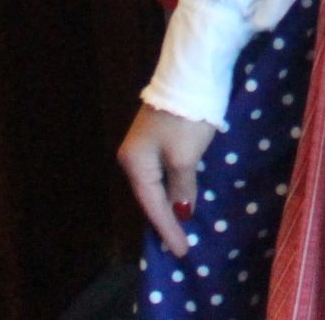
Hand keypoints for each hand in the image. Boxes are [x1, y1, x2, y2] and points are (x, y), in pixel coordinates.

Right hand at [119, 104, 218, 256]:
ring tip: (180, 226)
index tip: (182, 251)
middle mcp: (133, 155)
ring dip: (170, 202)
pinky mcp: (160, 134)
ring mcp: (145, 143)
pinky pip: (164, 170)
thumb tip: (182, 210)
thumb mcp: (186, 157)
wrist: (192, 73)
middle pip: (150, 195)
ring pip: (157, 182)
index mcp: (134, 162)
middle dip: (165, 219)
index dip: (168, 228)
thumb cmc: (186, 118)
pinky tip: (181, 195)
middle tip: (179, 245)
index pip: (151, 204)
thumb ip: (182, 186)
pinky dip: (174, 185)